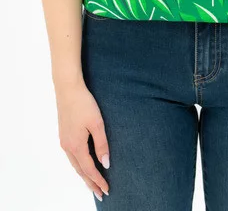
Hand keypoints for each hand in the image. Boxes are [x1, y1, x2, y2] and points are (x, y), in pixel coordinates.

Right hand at [55, 80, 109, 201]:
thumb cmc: (84, 104)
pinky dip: (79, 166)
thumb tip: (106, 163)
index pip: (89, 169)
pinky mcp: (64, 135)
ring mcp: (64, 141)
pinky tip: (83, 165)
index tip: (107, 189)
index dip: (98, 180)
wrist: (68, 89)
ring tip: (93, 184)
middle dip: (91, 183)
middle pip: (80, 171)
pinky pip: (72, 157)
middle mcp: (68, 147)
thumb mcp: (97, 123)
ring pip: (75, 165)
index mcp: (76, 146)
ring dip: (84, 175)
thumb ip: (101, 144)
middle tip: (100, 194)